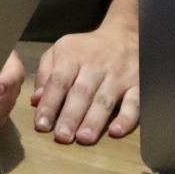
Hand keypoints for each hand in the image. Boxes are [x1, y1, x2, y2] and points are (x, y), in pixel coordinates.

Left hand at [30, 21, 139, 143]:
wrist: (124, 35)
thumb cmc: (86, 49)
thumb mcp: (60, 51)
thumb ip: (46, 74)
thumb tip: (36, 101)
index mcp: (72, 56)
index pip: (59, 81)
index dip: (50, 104)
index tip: (41, 125)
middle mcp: (96, 65)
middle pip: (82, 92)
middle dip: (71, 116)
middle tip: (62, 137)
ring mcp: (118, 75)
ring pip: (105, 100)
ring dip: (94, 121)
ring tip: (83, 139)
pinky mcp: (138, 84)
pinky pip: (134, 102)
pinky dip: (126, 118)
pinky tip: (115, 132)